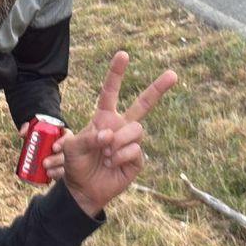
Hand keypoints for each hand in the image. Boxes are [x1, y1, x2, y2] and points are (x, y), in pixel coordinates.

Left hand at [53, 51, 176, 217]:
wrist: (83, 190)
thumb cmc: (76, 165)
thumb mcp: (73, 147)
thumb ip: (88, 137)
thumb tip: (110, 135)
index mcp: (103, 117)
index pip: (110, 92)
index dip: (116, 74)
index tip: (123, 54)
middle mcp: (120, 126)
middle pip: (143, 104)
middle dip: (158, 88)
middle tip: (173, 74)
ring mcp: (130, 142)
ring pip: (136, 129)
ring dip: (118, 141)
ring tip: (105, 154)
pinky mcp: (137, 159)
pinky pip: (135, 150)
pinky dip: (120, 157)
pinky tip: (112, 164)